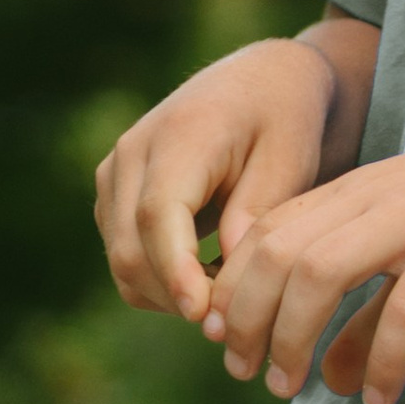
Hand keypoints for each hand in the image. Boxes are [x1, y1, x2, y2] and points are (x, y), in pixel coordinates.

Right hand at [94, 38, 340, 323]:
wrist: (259, 79)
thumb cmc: (284, 117)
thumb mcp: (290, 160)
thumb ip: (255, 216)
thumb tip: (224, 287)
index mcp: (181, 133)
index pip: (158, 216)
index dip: (176, 273)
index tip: (203, 316)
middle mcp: (133, 150)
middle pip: (130, 248)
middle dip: (177, 296)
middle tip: (236, 323)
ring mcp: (115, 172)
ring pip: (123, 260)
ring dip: (169, 293)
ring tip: (232, 295)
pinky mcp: (114, 192)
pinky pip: (125, 254)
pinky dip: (161, 280)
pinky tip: (211, 277)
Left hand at [202, 116, 404, 403]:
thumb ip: (372, 311)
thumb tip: (334, 381)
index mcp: (363, 189)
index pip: (269, 230)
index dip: (232, 287)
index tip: (222, 340)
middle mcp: (379, 195)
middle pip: (278, 251)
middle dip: (246, 317)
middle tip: (247, 375)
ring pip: (320, 270)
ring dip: (293, 335)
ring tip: (289, 389)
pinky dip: (384, 360)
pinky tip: (382, 400)